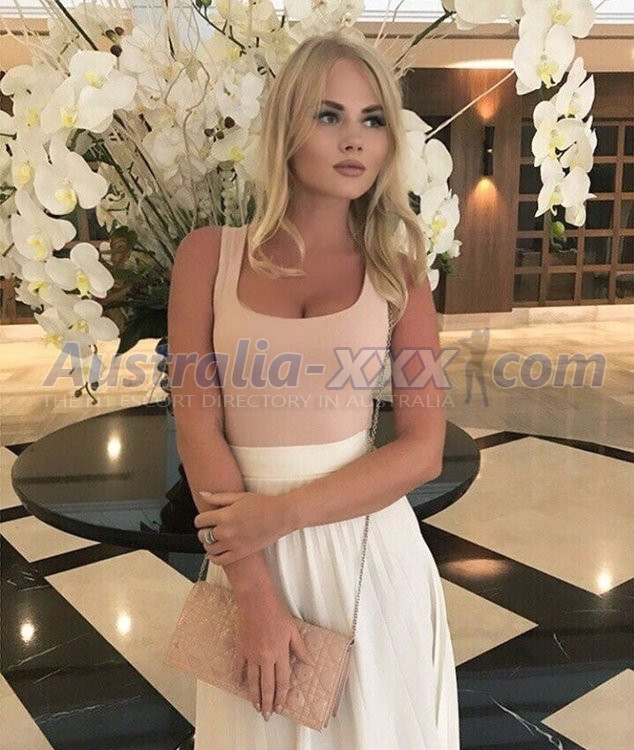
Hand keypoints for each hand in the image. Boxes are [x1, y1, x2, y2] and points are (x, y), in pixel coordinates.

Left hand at [193, 490, 288, 564]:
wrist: (280, 516)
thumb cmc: (263, 504)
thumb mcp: (239, 496)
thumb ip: (218, 497)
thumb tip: (202, 494)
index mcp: (225, 515)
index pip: (200, 521)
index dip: (201, 519)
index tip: (205, 519)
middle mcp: (226, 531)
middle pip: (203, 535)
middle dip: (204, 531)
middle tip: (211, 528)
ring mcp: (233, 544)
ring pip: (209, 548)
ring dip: (209, 544)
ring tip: (215, 539)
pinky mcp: (240, 553)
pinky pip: (220, 561)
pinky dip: (214, 557)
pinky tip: (216, 552)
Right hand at [235, 592, 314, 719]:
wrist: (256, 600)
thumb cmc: (276, 612)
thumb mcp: (292, 629)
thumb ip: (300, 648)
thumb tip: (309, 662)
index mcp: (280, 652)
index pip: (282, 681)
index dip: (282, 696)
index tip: (281, 706)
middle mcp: (266, 657)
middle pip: (267, 685)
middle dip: (268, 702)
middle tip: (267, 715)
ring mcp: (251, 654)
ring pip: (253, 681)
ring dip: (254, 696)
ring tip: (256, 707)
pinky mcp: (241, 648)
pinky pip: (239, 667)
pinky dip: (239, 678)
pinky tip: (239, 686)